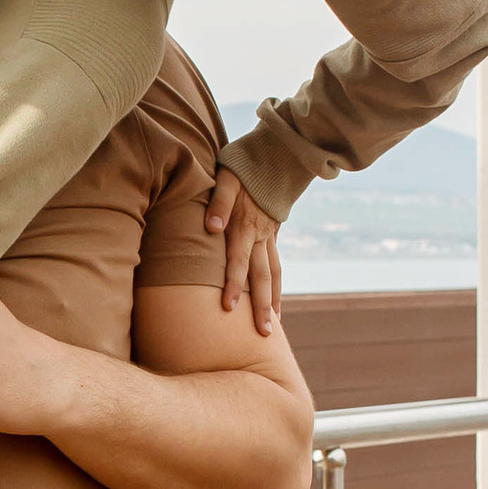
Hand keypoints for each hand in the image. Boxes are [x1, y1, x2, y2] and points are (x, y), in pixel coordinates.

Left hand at [204, 174, 281, 332]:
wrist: (276, 154)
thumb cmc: (244, 166)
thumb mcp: (226, 177)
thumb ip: (217, 202)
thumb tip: (210, 228)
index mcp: (245, 225)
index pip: (237, 261)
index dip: (233, 285)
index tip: (228, 309)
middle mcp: (261, 236)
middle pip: (262, 276)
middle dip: (261, 306)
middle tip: (263, 334)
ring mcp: (270, 236)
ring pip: (274, 273)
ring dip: (273, 300)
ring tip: (273, 325)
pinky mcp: (274, 234)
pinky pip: (277, 264)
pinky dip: (277, 285)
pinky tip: (275, 301)